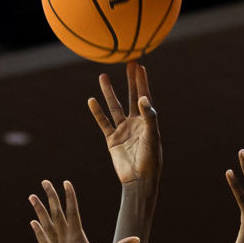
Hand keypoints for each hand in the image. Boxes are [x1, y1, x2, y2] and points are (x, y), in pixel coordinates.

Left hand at [29, 180, 139, 242]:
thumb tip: (137, 239)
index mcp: (77, 239)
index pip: (73, 212)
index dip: (70, 197)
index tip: (66, 182)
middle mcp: (65, 241)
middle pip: (56, 214)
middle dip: (51, 197)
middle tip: (45, 181)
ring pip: (47, 225)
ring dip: (40, 211)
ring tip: (32, 197)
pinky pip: (45, 241)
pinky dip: (39, 232)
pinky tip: (33, 223)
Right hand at [88, 62, 161, 184]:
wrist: (139, 179)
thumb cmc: (150, 158)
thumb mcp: (152, 135)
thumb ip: (149, 116)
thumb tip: (142, 97)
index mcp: (147, 121)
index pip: (144, 96)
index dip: (142, 81)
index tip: (139, 65)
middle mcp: (135, 123)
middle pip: (130, 97)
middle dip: (129, 81)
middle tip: (127, 63)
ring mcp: (122, 130)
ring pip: (114, 107)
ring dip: (109, 92)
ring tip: (103, 76)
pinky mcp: (112, 140)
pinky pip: (103, 123)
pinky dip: (97, 112)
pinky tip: (91, 101)